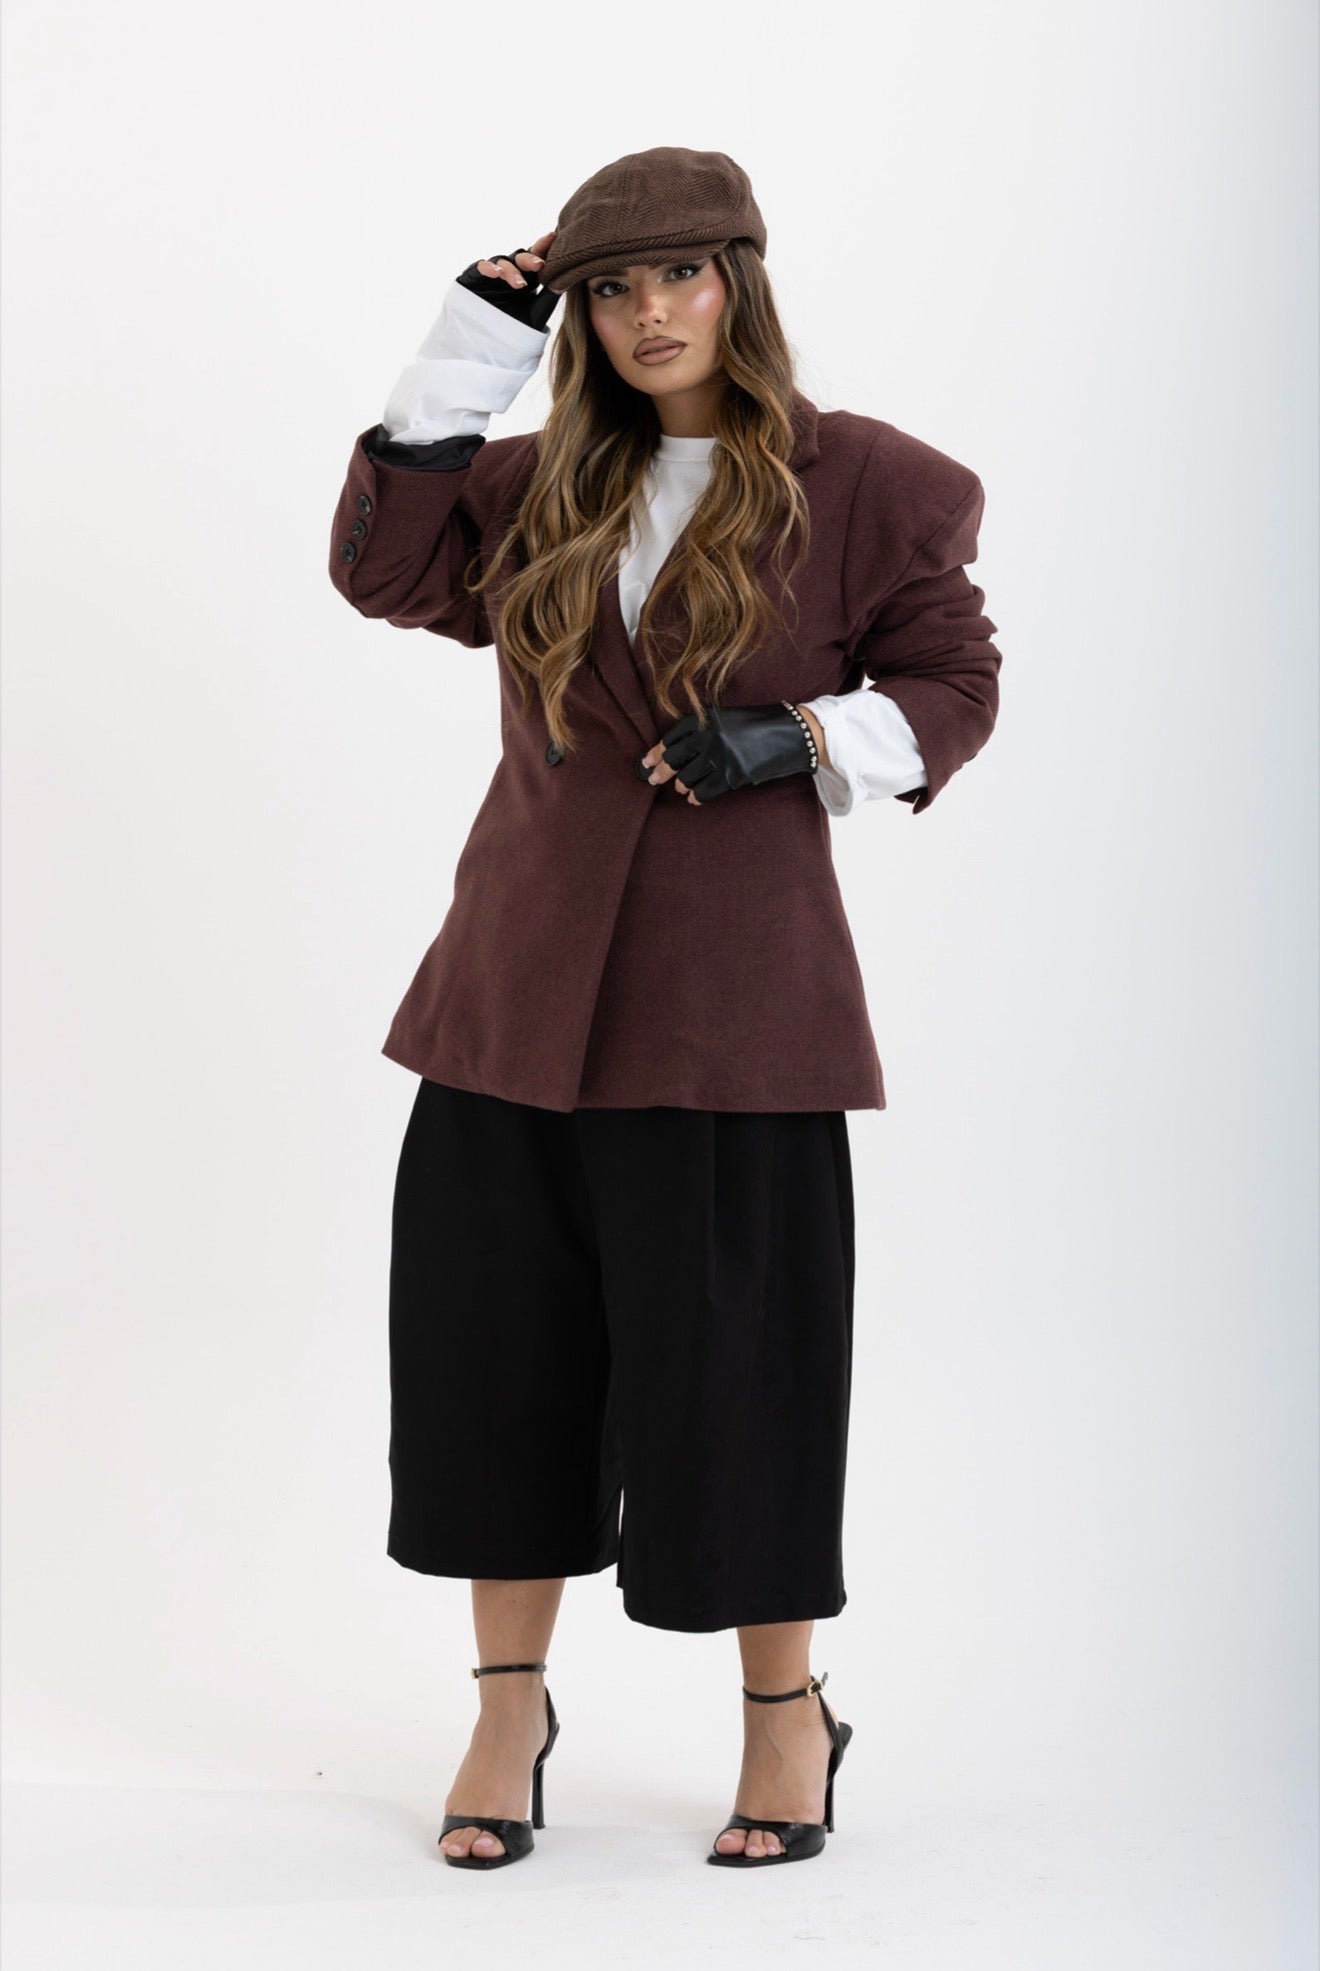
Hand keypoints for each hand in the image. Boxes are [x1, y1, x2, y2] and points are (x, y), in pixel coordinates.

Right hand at [455, 230, 559, 330]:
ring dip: (511, 270)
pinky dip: (487, 267)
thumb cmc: (516, 330)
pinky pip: (479, 267)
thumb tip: (569, 274)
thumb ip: (550, 293)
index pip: (535, 257)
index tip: (554, 238)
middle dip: (529, 259)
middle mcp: (509, 272)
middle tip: (539, 265)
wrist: (492, 347)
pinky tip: (495, 274)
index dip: (543, 247)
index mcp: (526, 277)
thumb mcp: (538, 312)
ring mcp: (491, 275)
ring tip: (520, 284)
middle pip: (520, 256)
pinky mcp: (473, 278)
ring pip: (502, 262)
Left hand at [639, 703, 818, 804]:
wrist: (793, 733)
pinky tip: (695, 799)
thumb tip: (675, 753)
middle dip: (660, 771)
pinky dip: (697, 797)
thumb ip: (703, 731)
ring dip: (682, 786)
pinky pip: (704, 791)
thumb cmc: (760, 725)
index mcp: (706, 718)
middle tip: (652, 779)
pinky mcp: (732, 775)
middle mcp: (709, 736)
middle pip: (674, 758)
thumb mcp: (727, 720)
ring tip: (682, 788)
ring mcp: (720, 756)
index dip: (657, 751)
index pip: (672, 737)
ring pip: (687, 777)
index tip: (647, 761)